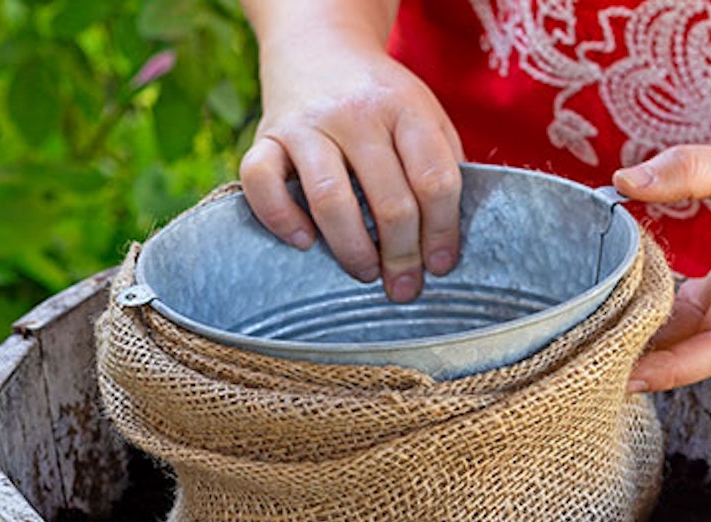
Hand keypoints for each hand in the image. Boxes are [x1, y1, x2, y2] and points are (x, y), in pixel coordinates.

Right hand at [240, 25, 463, 302]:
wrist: (320, 46)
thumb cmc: (381, 101)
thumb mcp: (425, 116)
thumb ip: (442, 166)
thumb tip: (447, 241)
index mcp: (404, 108)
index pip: (435, 181)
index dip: (443, 232)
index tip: (441, 266)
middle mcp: (356, 113)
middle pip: (391, 201)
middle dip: (402, 256)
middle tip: (404, 287)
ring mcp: (307, 124)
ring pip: (331, 200)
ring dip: (353, 250)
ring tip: (365, 272)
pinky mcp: (265, 136)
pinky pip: (262, 184)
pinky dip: (282, 219)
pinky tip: (305, 241)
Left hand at [613, 136, 710, 391]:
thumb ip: (689, 170)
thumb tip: (622, 180)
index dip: (670, 369)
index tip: (625, 377)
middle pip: (691, 353)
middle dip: (640, 362)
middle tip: (581, 360)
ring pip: (691, 342)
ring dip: (648, 345)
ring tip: (590, 343)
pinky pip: (697, 328)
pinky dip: (662, 326)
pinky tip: (623, 318)